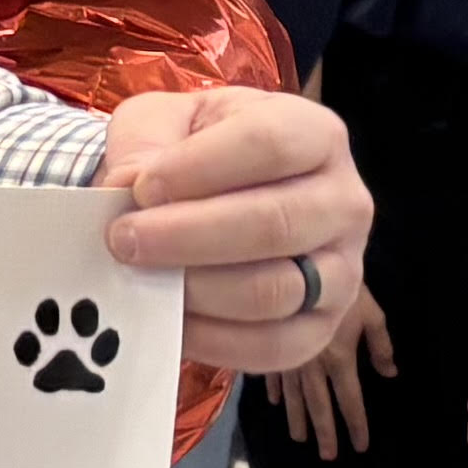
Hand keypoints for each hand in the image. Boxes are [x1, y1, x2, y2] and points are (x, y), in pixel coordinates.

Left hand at [93, 87, 371, 369]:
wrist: (216, 195)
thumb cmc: (193, 149)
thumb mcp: (164, 120)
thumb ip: (143, 145)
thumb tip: (124, 188)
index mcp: (315, 133)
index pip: (269, 145)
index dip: (198, 169)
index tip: (139, 187)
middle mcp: (344, 202)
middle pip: (273, 224)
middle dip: (186, 237)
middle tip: (123, 241)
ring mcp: (344, 269)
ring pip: (274, 291)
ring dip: (195, 290)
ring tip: (140, 279)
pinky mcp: (324, 326)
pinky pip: (274, 346)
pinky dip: (212, 340)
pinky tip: (166, 319)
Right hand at [262, 295, 392, 464]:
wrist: (303, 261)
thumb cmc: (345, 284)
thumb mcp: (372, 313)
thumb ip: (381, 346)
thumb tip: (390, 374)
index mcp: (339, 358)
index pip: (350, 400)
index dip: (356, 425)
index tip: (360, 446)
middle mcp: (312, 364)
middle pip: (319, 406)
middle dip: (325, 432)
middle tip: (328, 455)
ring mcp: (288, 355)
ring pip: (293, 395)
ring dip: (298, 418)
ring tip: (300, 438)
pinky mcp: (271, 342)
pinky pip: (271, 372)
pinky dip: (273, 390)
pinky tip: (275, 404)